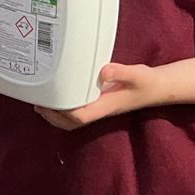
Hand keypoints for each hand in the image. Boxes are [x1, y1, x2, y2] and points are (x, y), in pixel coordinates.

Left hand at [35, 63, 169, 130]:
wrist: (156, 88)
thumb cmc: (146, 82)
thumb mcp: (137, 74)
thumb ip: (121, 72)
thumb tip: (103, 71)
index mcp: (105, 107)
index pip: (78, 116)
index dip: (61, 113)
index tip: (47, 103)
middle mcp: (99, 110)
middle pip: (70, 123)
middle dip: (53, 117)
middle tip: (37, 104)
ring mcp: (98, 107)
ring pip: (72, 120)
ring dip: (56, 114)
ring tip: (42, 102)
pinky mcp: (98, 101)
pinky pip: (78, 109)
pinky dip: (64, 106)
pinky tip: (59, 95)